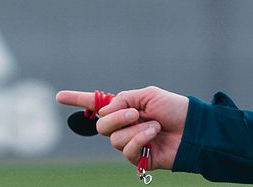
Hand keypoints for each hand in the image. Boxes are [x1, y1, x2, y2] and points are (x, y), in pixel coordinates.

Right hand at [56, 86, 188, 169]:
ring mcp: (130, 142)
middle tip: (136, 113)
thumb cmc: (175, 109)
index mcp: (126, 108)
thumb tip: (104, 112)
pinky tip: (154, 135)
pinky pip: (126, 150)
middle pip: (102, 125)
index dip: (78, 100)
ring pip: (113, 138)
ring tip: (154, 125)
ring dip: (134, 129)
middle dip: (117, 118)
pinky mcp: (137, 158)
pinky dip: (140, 139)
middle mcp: (124, 126)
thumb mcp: (148, 95)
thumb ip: (123, 100)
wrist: (194, 127)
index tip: (58, 96)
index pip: (97, 105)